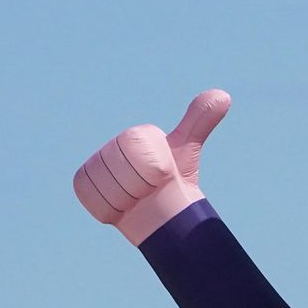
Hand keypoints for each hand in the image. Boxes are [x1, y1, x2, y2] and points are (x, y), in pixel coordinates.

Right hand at [74, 90, 230, 245]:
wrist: (160, 211)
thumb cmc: (173, 178)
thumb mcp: (186, 148)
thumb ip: (200, 120)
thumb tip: (224, 96)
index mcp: (130, 136)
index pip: (135, 149)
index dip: (153, 168)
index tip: (160, 174)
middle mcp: (108, 148)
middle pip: (121, 169)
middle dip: (139, 185)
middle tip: (147, 188)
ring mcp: (94, 166)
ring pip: (107, 184)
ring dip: (125, 197)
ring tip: (135, 197)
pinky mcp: (83, 186)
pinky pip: (91, 194)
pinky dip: (108, 206)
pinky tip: (120, 206)